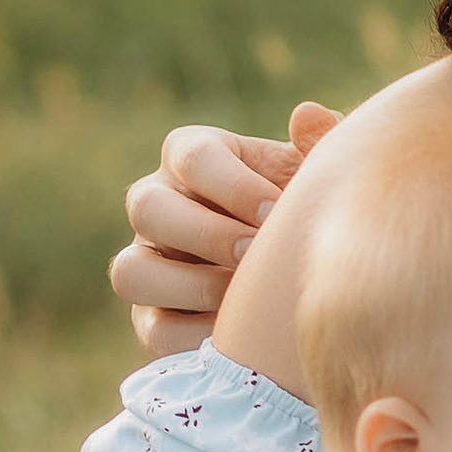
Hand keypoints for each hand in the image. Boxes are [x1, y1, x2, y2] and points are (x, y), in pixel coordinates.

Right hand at [112, 100, 339, 358]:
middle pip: (145, 207)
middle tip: (256, 254)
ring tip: (242, 298)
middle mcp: (159, 205)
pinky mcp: (152, 319)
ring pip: (129, 271)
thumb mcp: (321, 178)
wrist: (312, 278)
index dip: (230, 184)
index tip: (277, 211)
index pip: (188, 155)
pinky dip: (194, 336)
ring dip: (189, 286)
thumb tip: (308, 115)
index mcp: (195, 158)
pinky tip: (240, 335)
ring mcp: (148, 263)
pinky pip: (152, 329)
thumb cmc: (311, 212)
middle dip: (206, 234)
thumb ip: (321, 146)